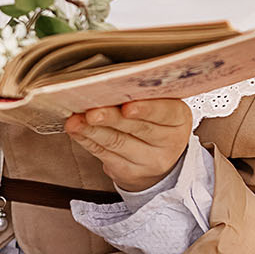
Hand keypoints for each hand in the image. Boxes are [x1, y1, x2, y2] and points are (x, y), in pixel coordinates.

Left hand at [62, 99, 194, 192]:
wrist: (158, 159)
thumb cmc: (155, 120)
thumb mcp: (160, 105)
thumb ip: (141, 94)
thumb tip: (108, 81)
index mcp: (179, 118)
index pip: (165, 113)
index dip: (146, 109)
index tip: (127, 106)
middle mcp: (169, 141)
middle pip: (138, 128)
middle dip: (112, 118)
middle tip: (92, 112)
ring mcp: (149, 160)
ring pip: (117, 142)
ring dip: (93, 130)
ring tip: (75, 121)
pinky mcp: (129, 172)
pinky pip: (104, 154)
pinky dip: (87, 140)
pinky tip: (76, 130)